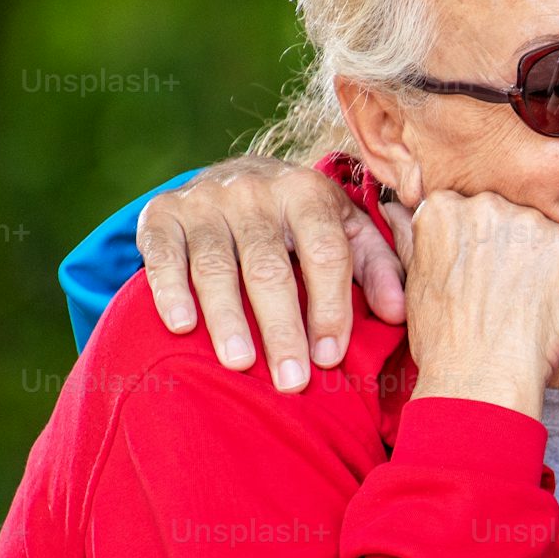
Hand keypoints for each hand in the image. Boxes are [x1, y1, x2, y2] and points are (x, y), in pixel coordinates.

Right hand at [134, 155, 405, 389]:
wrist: (234, 176)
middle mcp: (255, 192)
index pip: (326, 253)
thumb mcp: (346, 230)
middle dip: (282, 327)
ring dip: (228, 318)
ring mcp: (204, 201)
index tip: (330, 357)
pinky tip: (182, 326)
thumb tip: (397, 314)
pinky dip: (170, 291)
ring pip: (216, 266)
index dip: (331, 307)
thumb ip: (376, 268)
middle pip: (270, 268)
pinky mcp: (162, 214)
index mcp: (308, 193)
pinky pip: (163, 256)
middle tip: (291, 380)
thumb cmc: (302, 221)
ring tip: (240, 363)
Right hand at [400, 190, 558, 416]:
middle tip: (501, 292)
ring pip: (540, 233)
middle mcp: (487, 204)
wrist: (481, 379)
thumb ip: (413, 237)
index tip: (477, 271)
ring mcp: (530, 223)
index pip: (468, 209)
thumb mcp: (415, 281)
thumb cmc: (443, 341)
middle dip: (507, 246)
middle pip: (506, 215)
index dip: (476, 243)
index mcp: (444, 207)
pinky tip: (545, 308)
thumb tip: (396, 212)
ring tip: (522, 303)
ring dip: (538, 260)